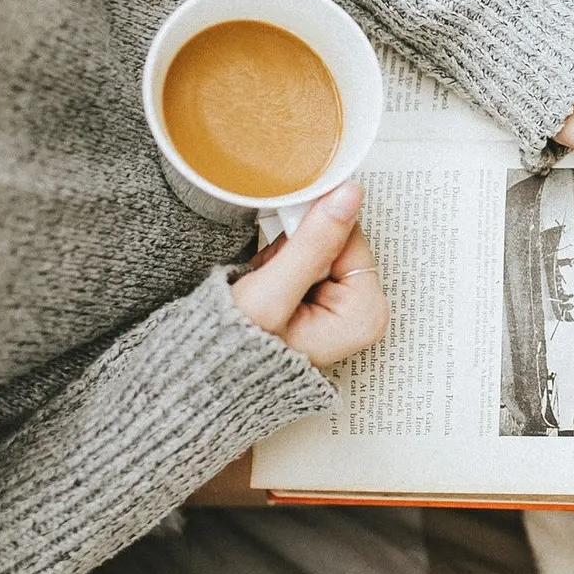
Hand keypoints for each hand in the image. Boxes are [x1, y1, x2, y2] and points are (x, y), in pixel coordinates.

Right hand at [230, 182, 387, 367]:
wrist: (207, 378)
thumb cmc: (236, 354)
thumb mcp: (271, 295)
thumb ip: (312, 244)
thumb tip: (348, 196)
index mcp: (366, 315)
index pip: (351, 237)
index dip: (313, 234)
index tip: (285, 246)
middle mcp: (362, 313)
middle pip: (337, 241)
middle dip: (297, 250)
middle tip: (272, 278)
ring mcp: (344, 308)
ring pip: (319, 246)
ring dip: (285, 257)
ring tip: (265, 287)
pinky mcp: (323, 301)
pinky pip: (307, 259)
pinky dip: (280, 266)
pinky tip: (267, 288)